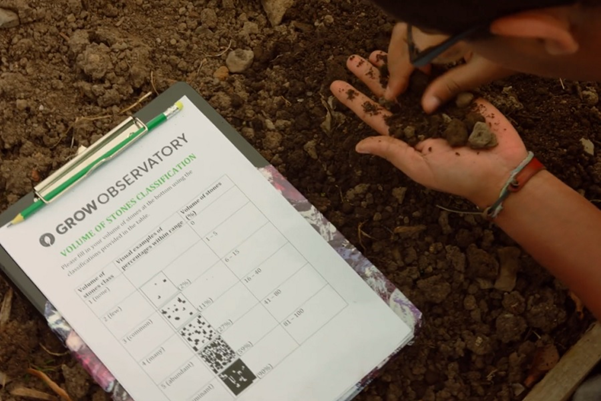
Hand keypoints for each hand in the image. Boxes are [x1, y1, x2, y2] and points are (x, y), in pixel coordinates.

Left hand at [330, 54, 528, 208]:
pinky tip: (412, 52)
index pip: (374, 114)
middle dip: (370, 76)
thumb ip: (391, 151)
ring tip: (376, 51)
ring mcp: (438, 104)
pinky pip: (438, 75)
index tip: (337, 85)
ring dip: (394, 66)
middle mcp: (417, 118)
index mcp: (405, 135)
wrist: (500, 169)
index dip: (355, 100)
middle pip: (388, 93)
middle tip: (352, 60)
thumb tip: (359, 145)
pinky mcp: (459, 94)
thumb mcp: (419, 166)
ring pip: (410, 80)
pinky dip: (425, 62)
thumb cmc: (458, 175)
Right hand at [383, 23, 514, 112]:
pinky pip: (421, 28)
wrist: (544, 22)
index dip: (398, 74)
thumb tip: (425, 106)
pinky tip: (426, 63)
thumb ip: (451, 86)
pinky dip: (416, 45)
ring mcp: (444, 16)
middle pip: (403, 37)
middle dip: (396, 63)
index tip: (391, 94)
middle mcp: (441, 17)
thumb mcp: (483, 69)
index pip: (411, 52)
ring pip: (408, 30)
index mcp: (447, 28)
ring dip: (404, 53)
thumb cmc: (519, 44)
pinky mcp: (447, 18)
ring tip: (409, 77)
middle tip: (396, 88)